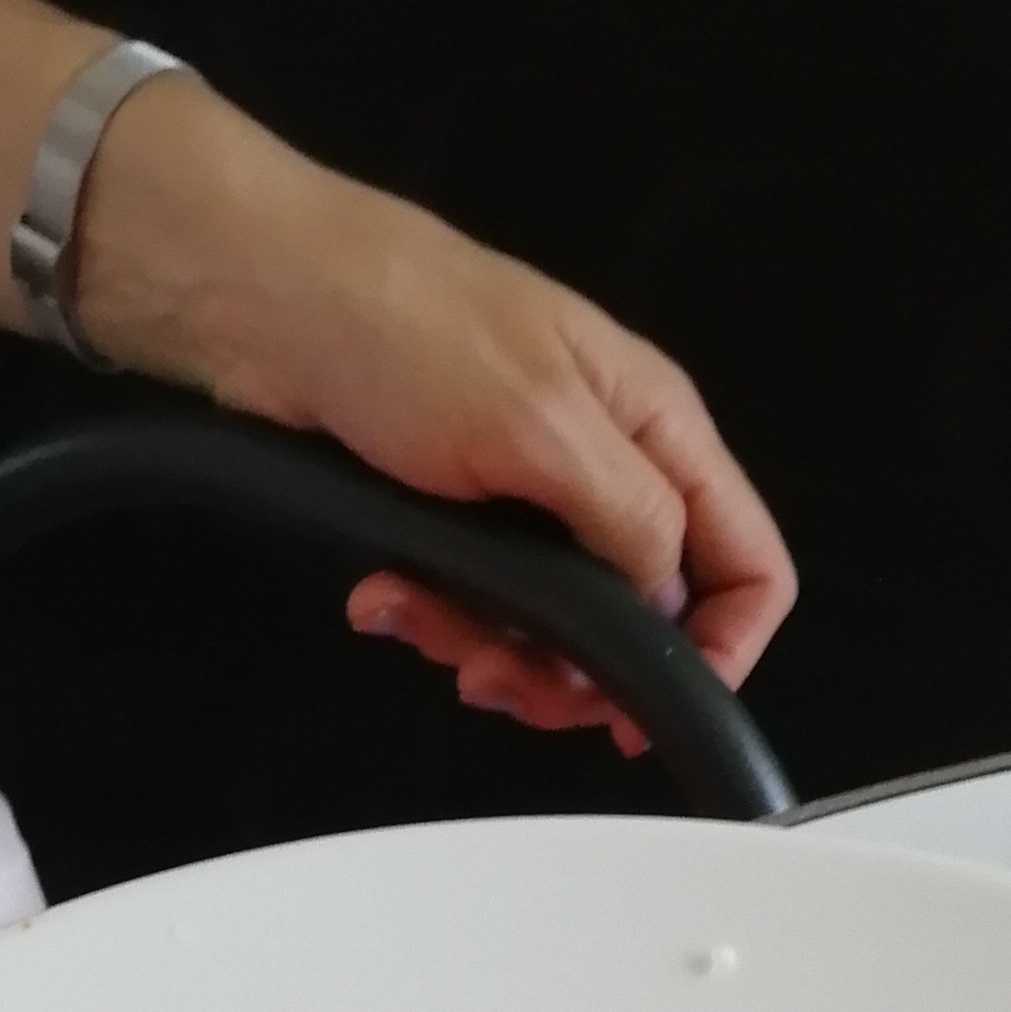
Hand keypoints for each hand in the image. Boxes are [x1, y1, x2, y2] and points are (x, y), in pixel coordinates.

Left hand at [72, 84, 794, 748]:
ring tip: (422, 622)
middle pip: (644, 620)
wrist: (264, 303)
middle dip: (574, 671)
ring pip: (553, 631)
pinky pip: (475, 609)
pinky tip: (387, 599)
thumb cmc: (402, 324)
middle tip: (507, 680)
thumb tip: (671, 600)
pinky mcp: (459, 519)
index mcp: (656, 427)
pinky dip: (433, 621)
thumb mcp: (540, 425)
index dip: (720, 648)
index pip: (746, 562)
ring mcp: (531, 497)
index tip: (648, 709)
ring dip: (488, 651)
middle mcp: (607, 467)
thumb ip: (628, 519)